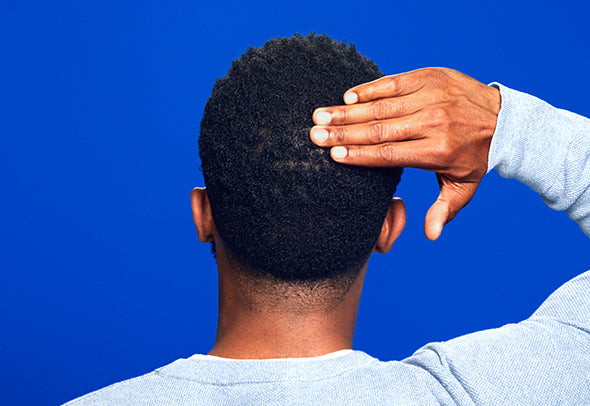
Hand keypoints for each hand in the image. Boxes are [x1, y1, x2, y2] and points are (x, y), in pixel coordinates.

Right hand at [310, 68, 500, 239]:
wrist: (503, 119)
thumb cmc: (475, 157)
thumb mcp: (463, 187)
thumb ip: (444, 210)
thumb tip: (430, 236)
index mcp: (437, 151)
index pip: (389, 154)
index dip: (359, 155)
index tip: (332, 155)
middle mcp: (432, 122)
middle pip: (379, 129)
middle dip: (343, 132)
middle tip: (314, 134)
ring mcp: (431, 96)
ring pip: (382, 106)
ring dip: (347, 111)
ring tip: (320, 115)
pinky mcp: (429, 77)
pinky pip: (394, 82)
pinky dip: (369, 89)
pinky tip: (347, 96)